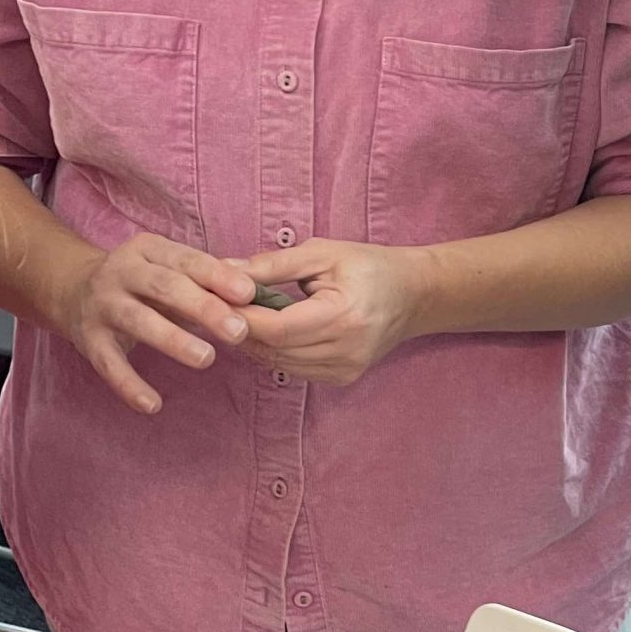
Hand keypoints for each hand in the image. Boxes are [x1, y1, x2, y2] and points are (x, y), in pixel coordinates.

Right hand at [51, 233, 255, 415]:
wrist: (71, 288)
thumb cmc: (141, 282)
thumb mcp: (169, 269)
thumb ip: (207, 279)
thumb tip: (255, 288)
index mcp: (148, 250)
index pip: (187, 260)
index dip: (217, 276)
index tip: (248, 293)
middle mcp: (121, 272)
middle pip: (165, 288)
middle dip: (204, 308)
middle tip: (238, 331)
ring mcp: (102, 305)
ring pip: (138, 321)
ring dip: (173, 340)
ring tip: (206, 358)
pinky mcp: (88, 339)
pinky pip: (109, 364)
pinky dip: (129, 386)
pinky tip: (153, 405)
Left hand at [233, 240, 426, 386]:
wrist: (414, 295)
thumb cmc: (369, 267)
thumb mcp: (323, 254)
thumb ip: (273, 264)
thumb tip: (225, 270)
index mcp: (343, 316)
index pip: (276, 328)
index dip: (241, 317)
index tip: (216, 298)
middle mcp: (346, 350)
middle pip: (274, 349)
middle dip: (240, 329)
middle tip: (217, 307)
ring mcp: (346, 369)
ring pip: (280, 363)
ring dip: (254, 343)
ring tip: (237, 317)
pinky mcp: (343, 378)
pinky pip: (294, 369)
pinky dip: (274, 352)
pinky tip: (266, 332)